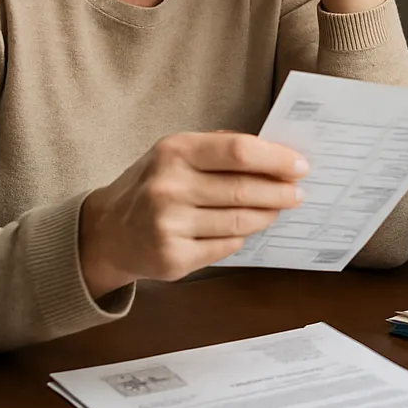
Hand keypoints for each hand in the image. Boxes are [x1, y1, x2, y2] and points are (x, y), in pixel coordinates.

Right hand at [78, 133, 307, 298]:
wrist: (106, 231)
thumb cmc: (154, 184)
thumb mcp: (178, 152)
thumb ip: (222, 149)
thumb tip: (277, 154)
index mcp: (175, 152)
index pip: (239, 151)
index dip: (276, 159)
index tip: (300, 166)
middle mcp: (168, 188)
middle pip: (244, 190)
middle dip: (280, 192)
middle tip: (298, 193)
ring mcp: (168, 226)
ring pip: (239, 222)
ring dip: (266, 216)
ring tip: (277, 210)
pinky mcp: (172, 259)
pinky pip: (226, 247)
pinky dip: (241, 238)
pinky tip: (245, 231)